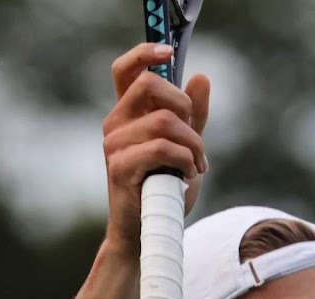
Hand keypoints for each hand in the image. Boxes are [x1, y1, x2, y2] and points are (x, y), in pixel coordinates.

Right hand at [102, 43, 210, 256]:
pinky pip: (163, 148)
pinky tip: (187, 175)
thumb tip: (200, 77)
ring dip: (193, 144)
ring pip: (165, 121)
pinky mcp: (119, 166)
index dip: (144, 53)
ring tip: (198, 165)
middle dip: (185, 107)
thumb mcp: (185, 146)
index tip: (168, 50)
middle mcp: (115, 123)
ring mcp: (114, 144)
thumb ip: (193, 115)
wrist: (148, 231)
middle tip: (196, 137)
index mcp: (128, 114)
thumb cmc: (164, 189)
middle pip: (151, 85)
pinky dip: (185, 160)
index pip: (126, 70)